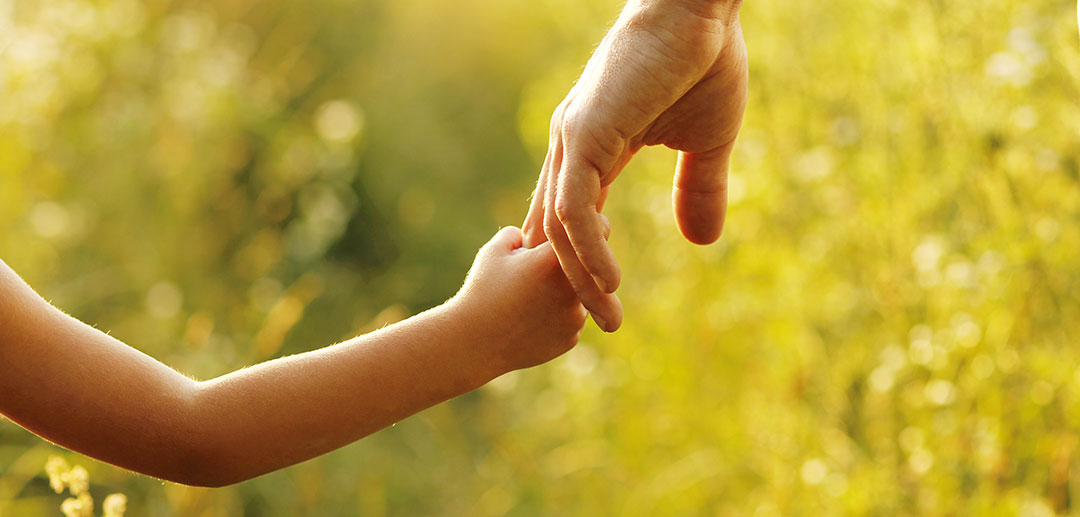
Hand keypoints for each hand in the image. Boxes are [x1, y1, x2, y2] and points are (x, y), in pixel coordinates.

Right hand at [452, 226, 587, 374]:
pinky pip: (570, 320)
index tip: (577, 232)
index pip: (599, 230)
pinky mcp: (570, 339)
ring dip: (566, 293)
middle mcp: (574, 288)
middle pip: (590, 266)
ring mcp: (575, 317)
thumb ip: (521, 234)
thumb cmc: (481, 291)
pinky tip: (531, 319)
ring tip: (532, 297)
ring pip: (582, 295)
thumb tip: (535, 235)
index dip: (589, 228)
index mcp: (556, 259)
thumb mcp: (495, 251)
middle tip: (545, 268)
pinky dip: (557, 317)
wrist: (472, 343)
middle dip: (574, 264)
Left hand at [521, 0, 748, 331]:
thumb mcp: (706, 142)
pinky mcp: (585, 133)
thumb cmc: (704, 61)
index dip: (583, 260)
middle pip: (558, 230)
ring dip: (580, 277)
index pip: (576, 216)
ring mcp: (573, 139)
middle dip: (576, 282)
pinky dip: (588, 249)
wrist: (702, 7)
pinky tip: (608, 282)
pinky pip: (575, 207)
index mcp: (593, 147)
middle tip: (602, 325)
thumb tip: (702, 243)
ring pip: (561, 226)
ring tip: (605, 317)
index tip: (603, 301)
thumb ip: (697, 190)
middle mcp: (573, 146)